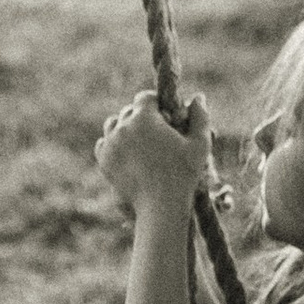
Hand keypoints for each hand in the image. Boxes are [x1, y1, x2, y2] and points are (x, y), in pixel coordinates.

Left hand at [94, 87, 211, 207]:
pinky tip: (128, 152)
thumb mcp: (199, 144)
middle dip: (142, 117)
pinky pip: (103, 143)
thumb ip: (200, 117)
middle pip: (129, 110)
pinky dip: (113, 144)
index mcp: (144, 118)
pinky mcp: (103, 160)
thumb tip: (198, 97)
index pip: (145, 97)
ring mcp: (110, 144)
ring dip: (125, 127)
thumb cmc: (183, 174)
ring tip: (140, 141)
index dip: (156, 103)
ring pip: (113, 124)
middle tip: (156, 132)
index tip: (165, 116)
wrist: (160, 206)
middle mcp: (122, 127)